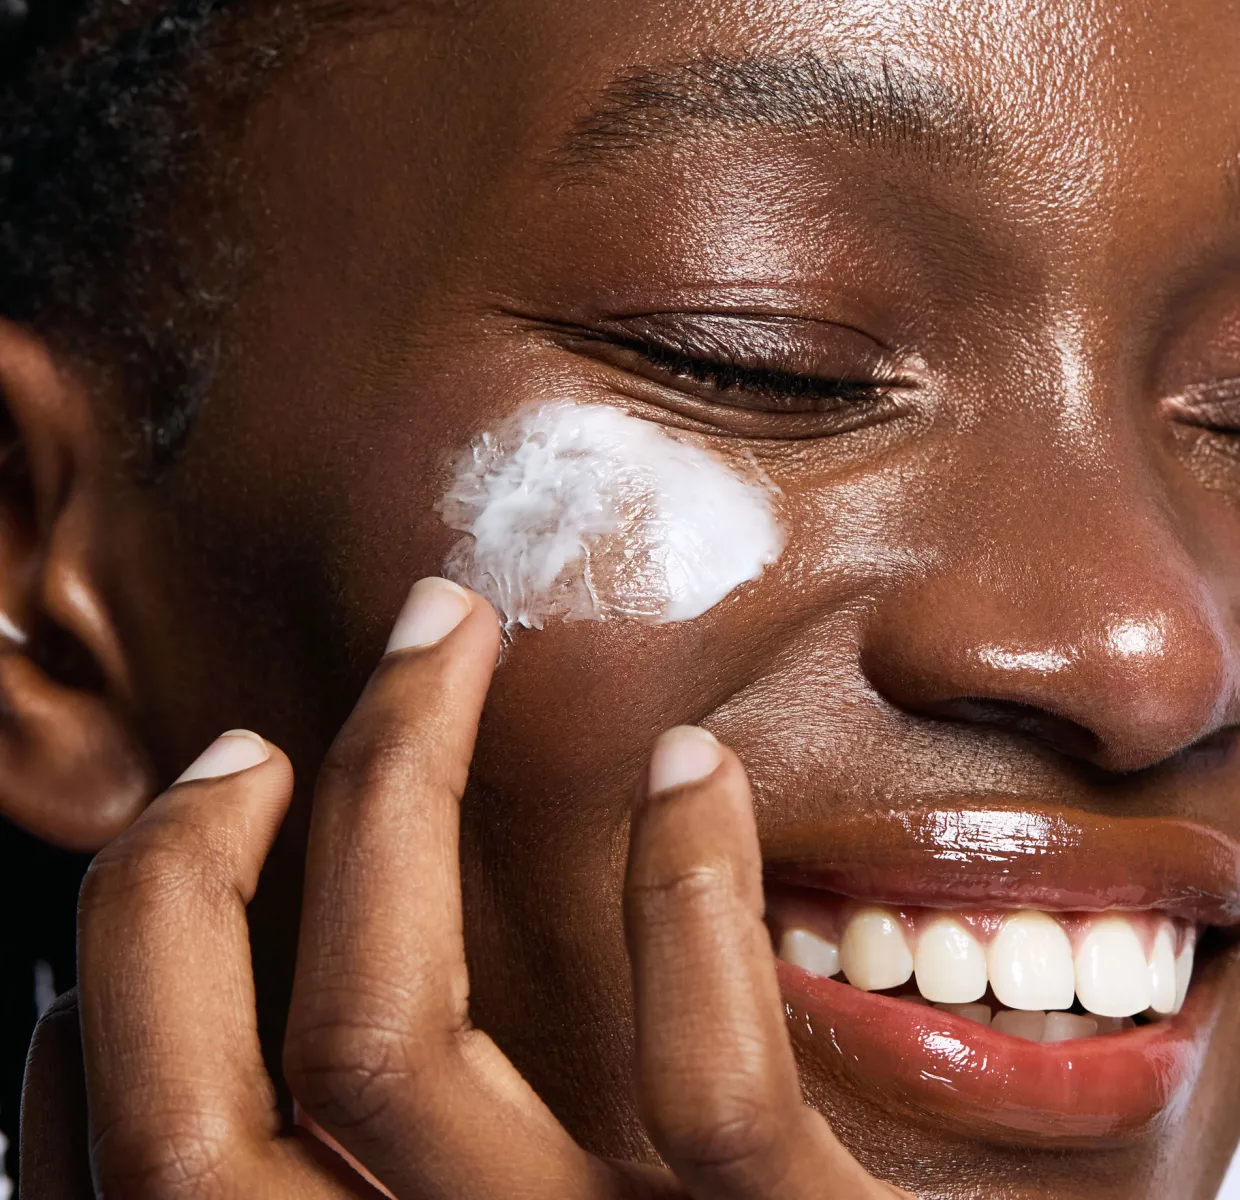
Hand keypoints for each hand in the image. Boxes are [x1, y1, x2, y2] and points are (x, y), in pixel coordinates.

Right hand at [21, 578, 909, 1199]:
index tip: (176, 851)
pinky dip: (680, 886)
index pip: (137, 1178)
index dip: (113, 1001)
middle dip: (185, 867)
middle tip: (249, 729)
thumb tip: (228, 1071)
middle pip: (205, 1106)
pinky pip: (707, 1093)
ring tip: (440, 639)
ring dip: (389, 784)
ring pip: (388, 1037)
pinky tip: (689, 762)